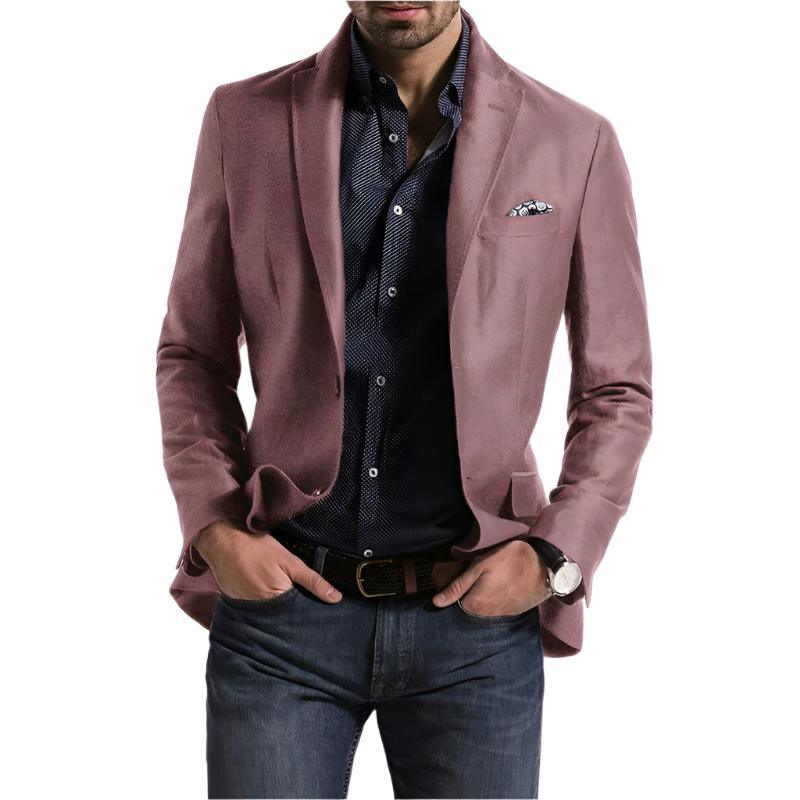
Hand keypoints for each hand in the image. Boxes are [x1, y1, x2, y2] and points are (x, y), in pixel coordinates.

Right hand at [194, 519, 341, 602]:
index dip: (309, 609)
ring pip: (269, 613)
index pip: (300, 614)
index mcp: (278, 602)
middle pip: (284, 616)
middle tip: (300, 598)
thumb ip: (313, 581)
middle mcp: (261, 612)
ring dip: (277, 608)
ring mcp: (247, 610)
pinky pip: (254, 609)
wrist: (222, 542)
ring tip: (282, 596)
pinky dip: (261, 603)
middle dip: (294, 611)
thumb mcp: (290, 561)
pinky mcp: (236, 605)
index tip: (320, 609)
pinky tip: (265, 592)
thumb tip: (336, 598)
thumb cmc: (257, 548)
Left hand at [431, 539, 551, 615]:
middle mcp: (487, 616)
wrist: (545, 564)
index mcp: (475, 605)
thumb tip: (436, 602)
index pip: (452, 605)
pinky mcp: (513, 612)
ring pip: (482, 609)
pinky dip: (494, 599)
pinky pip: (496, 609)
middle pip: (467, 608)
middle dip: (466, 596)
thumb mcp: (479, 566)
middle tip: (474, 577)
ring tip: (489, 580)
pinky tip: (499, 585)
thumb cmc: (510, 560)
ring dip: (481, 597)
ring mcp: (501, 615)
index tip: (454, 579)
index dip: (451, 592)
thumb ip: (457, 586)